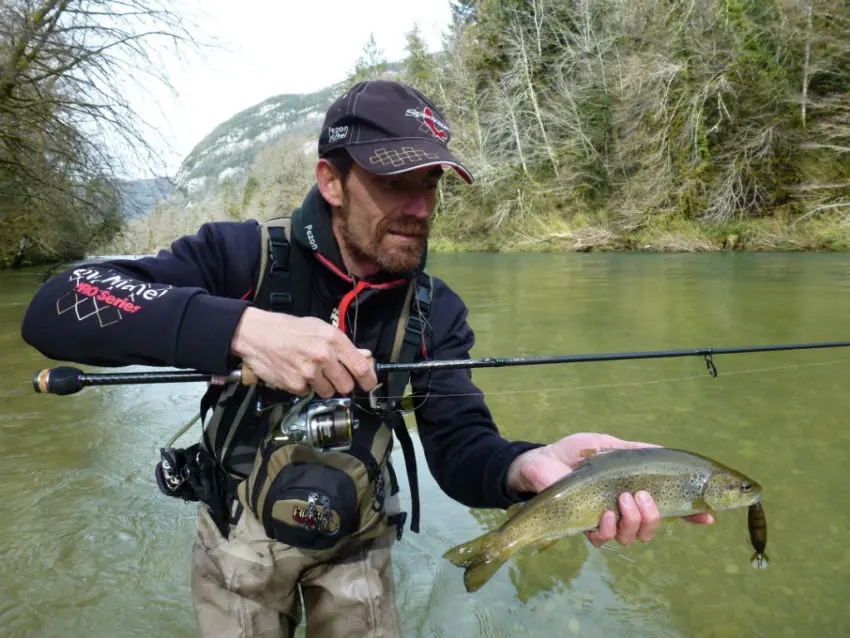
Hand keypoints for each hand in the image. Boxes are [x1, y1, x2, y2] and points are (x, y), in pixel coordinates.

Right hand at [230, 307, 376, 396]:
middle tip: (331, 374)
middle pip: (346, 385)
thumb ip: (343, 345)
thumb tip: (364, 356)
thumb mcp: (319, 328)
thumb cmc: (288, 329)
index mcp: (333, 340)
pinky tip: (296, 372)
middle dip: (342, 383)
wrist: (256, 334)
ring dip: (323, 385)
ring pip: (329, 392)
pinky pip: (308, 392)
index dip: (369, 379)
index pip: (361, 367)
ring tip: (310, 370)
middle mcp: (323, 357)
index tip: (370, 384)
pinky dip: (304, 386)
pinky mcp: (296, 385)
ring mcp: (309, 373)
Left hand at [506, 432, 713, 547]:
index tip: (709, 515)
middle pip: (653, 528)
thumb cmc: (573, 453)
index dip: (691, 514)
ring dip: (633, 521)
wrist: (539, 462)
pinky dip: (609, 528)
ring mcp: (605, 521)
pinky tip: (604, 514)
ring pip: (633, 537)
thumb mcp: (608, 444)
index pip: (669, 507)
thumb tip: (663, 449)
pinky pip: (605, 539)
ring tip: (621, 500)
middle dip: (654, 516)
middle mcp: (623, 510)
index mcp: (634, 490)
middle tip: (639, 496)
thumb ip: (636, 450)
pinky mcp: (584, 528)